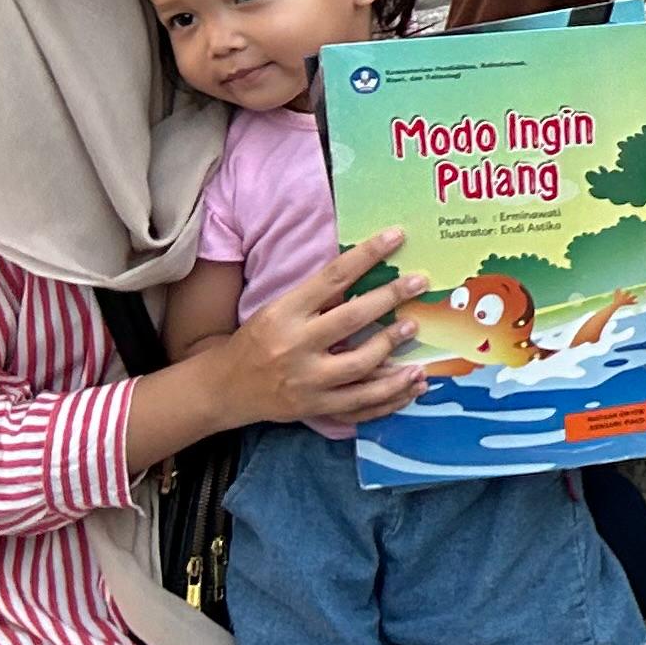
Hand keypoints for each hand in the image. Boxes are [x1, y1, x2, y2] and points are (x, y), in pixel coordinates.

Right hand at [227, 231, 430, 430]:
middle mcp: (295, 346)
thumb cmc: (259, 340)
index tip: (396, 236)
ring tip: (414, 328)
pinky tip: (415, 382)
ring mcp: (307, 381)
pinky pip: (363, 403)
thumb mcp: (279, 310)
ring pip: (361, 365)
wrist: (226, 387)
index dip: (367, 255)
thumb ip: (318, 298)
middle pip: (351, 318)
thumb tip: (368, 274)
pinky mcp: (317, 407)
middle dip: (390, 297)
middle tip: (419, 282)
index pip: (332, 278)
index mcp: (284, 313)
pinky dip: (393, 394)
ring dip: (393, 346)